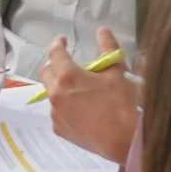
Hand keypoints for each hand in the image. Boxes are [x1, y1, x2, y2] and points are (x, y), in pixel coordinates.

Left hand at [41, 26, 138, 164]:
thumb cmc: (122, 104)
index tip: (62, 40)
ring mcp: (56, 113)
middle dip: (55, 64)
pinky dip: (65, 105)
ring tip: (78, 88)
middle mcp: (56, 94)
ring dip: (60, 86)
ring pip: (51, 93)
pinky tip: (80, 108)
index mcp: (68, 76)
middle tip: (67, 62)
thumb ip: (109, 48)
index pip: (55, 53)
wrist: (124, 140)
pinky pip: (57, 112)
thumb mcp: (118, 72)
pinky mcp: (60, 129)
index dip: (58, 44)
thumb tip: (103, 31)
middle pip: (47, 72)